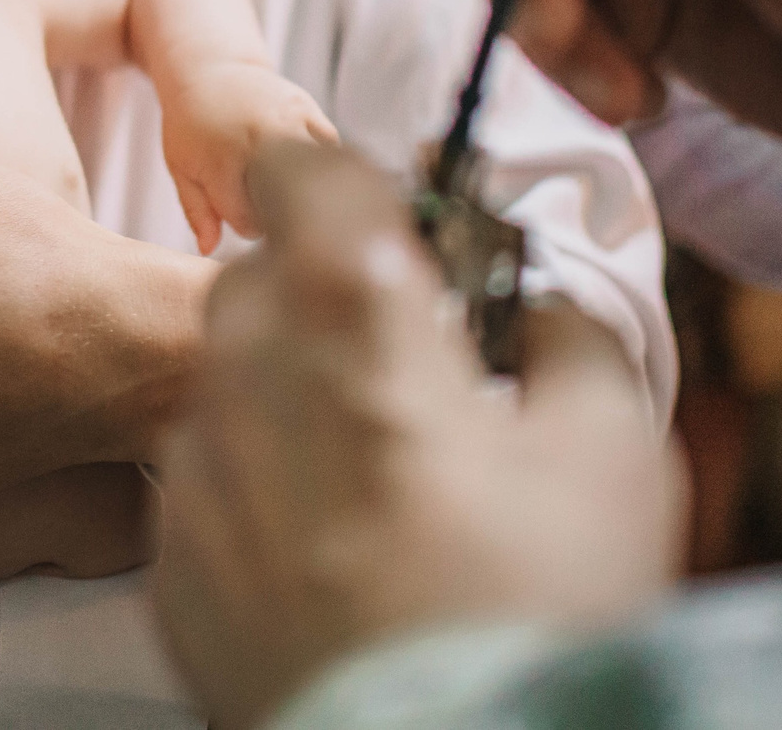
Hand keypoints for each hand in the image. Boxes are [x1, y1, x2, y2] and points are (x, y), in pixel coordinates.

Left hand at [154, 141, 678, 727]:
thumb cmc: (533, 617)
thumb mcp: (613, 451)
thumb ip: (569, 335)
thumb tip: (536, 302)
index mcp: (351, 314)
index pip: (299, 165)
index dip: (345, 182)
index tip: (391, 219)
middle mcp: (246, 372)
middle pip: (258, 271)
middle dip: (327, 295)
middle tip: (414, 362)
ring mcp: (194, 469)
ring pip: (226, 376)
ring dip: (290, 393)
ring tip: (382, 471)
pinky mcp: (168, 557)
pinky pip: (205, 477)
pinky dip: (258, 486)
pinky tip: (334, 544)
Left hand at [161, 58, 338, 252]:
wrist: (209, 68)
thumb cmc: (190, 123)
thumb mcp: (181, 166)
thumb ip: (196, 211)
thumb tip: (208, 250)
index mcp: (222, 160)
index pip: (249, 221)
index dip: (247, 228)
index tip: (245, 220)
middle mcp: (257, 140)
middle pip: (286, 202)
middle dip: (280, 215)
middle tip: (272, 211)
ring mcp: (286, 121)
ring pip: (313, 175)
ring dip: (306, 190)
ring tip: (293, 193)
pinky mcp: (307, 107)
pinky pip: (329, 147)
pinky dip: (323, 163)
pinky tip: (309, 169)